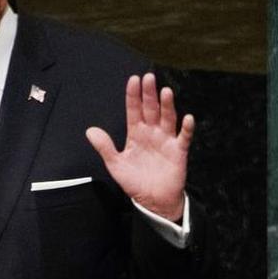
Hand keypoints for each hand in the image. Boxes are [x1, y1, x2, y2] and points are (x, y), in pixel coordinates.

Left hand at [86, 73, 193, 220]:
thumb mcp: (116, 165)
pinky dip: (186, 128)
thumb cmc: (135, 182)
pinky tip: (187, 118)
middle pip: (151, 109)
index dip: (133, 96)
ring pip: (167, 119)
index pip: (134, 110)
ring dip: (167, 106)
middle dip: (149, 94)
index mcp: (136, 133)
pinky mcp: (179, 151)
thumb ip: (105, 147)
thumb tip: (90, 130)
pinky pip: (184, 138)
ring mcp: (166, 140)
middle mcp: (152, 132)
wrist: (153, 201)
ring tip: (165, 92)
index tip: (133, 80)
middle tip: (149, 78)